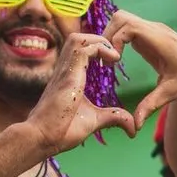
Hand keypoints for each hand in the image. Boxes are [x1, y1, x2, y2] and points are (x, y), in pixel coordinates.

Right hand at [25, 33, 135, 153]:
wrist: (43, 137)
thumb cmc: (63, 130)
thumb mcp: (96, 120)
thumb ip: (114, 118)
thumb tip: (133, 129)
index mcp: (70, 77)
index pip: (81, 50)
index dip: (97, 48)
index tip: (112, 62)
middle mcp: (66, 70)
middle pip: (78, 38)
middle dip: (99, 40)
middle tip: (114, 56)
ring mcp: (65, 70)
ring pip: (78, 38)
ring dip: (99, 41)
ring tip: (114, 56)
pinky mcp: (68, 74)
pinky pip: (82, 48)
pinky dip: (100, 48)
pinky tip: (113, 60)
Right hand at [102, 10, 176, 129]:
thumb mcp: (171, 94)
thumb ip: (151, 106)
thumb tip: (135, 126)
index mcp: (162, 42)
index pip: (131, 27)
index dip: (116, 40)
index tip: (114, 61)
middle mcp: (155, 30)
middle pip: (121, 17)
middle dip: (107, 36)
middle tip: (106, 60)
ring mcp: (151, 29)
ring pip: (121, 19)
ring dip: (110, 36)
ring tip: (109, 60)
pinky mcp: (147, 33)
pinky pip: (126, 27)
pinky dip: (115, 38)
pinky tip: (115, 59)